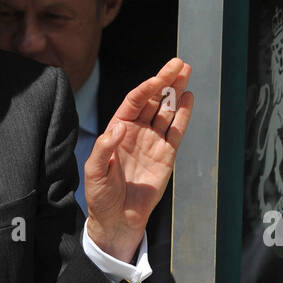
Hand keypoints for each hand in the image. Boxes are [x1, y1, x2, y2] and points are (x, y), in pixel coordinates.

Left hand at [84, 58, 193, 262]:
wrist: (118, 219)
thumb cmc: (101, 196)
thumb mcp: (94, 173)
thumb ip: (103, 149)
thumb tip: (119, 129)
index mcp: (117, 131)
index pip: (133, 102)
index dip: (146, 88)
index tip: (158, 77)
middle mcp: (136, 132)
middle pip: (152, 100)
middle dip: (165, 81)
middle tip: (179, 63)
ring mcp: (152, 142)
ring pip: (166, 111)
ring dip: (175, 91)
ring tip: (186, 72)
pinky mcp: (166, 155)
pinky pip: (176, 131)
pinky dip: (183, 114)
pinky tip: (188, 98)